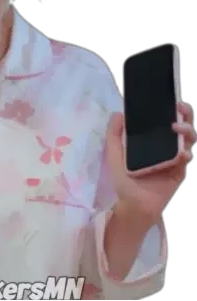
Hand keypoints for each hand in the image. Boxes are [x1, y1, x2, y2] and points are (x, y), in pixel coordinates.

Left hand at [106, 102, 194, 223]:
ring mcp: (174, 158)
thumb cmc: (124, 177)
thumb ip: (114, 133)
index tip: (169, 98)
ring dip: (187, 131)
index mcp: (151, 139)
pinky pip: (185, 160)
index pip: (163, 120)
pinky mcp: (178, 171)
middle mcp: (165, 146)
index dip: (168, 108)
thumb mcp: (114, 152)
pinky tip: (182, 152)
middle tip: (180, 107)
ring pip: (188, 140)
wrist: (132, 203)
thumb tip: (118, 112)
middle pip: (180, 126)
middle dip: (184, 115)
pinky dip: (185, 154)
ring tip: (177, 127)